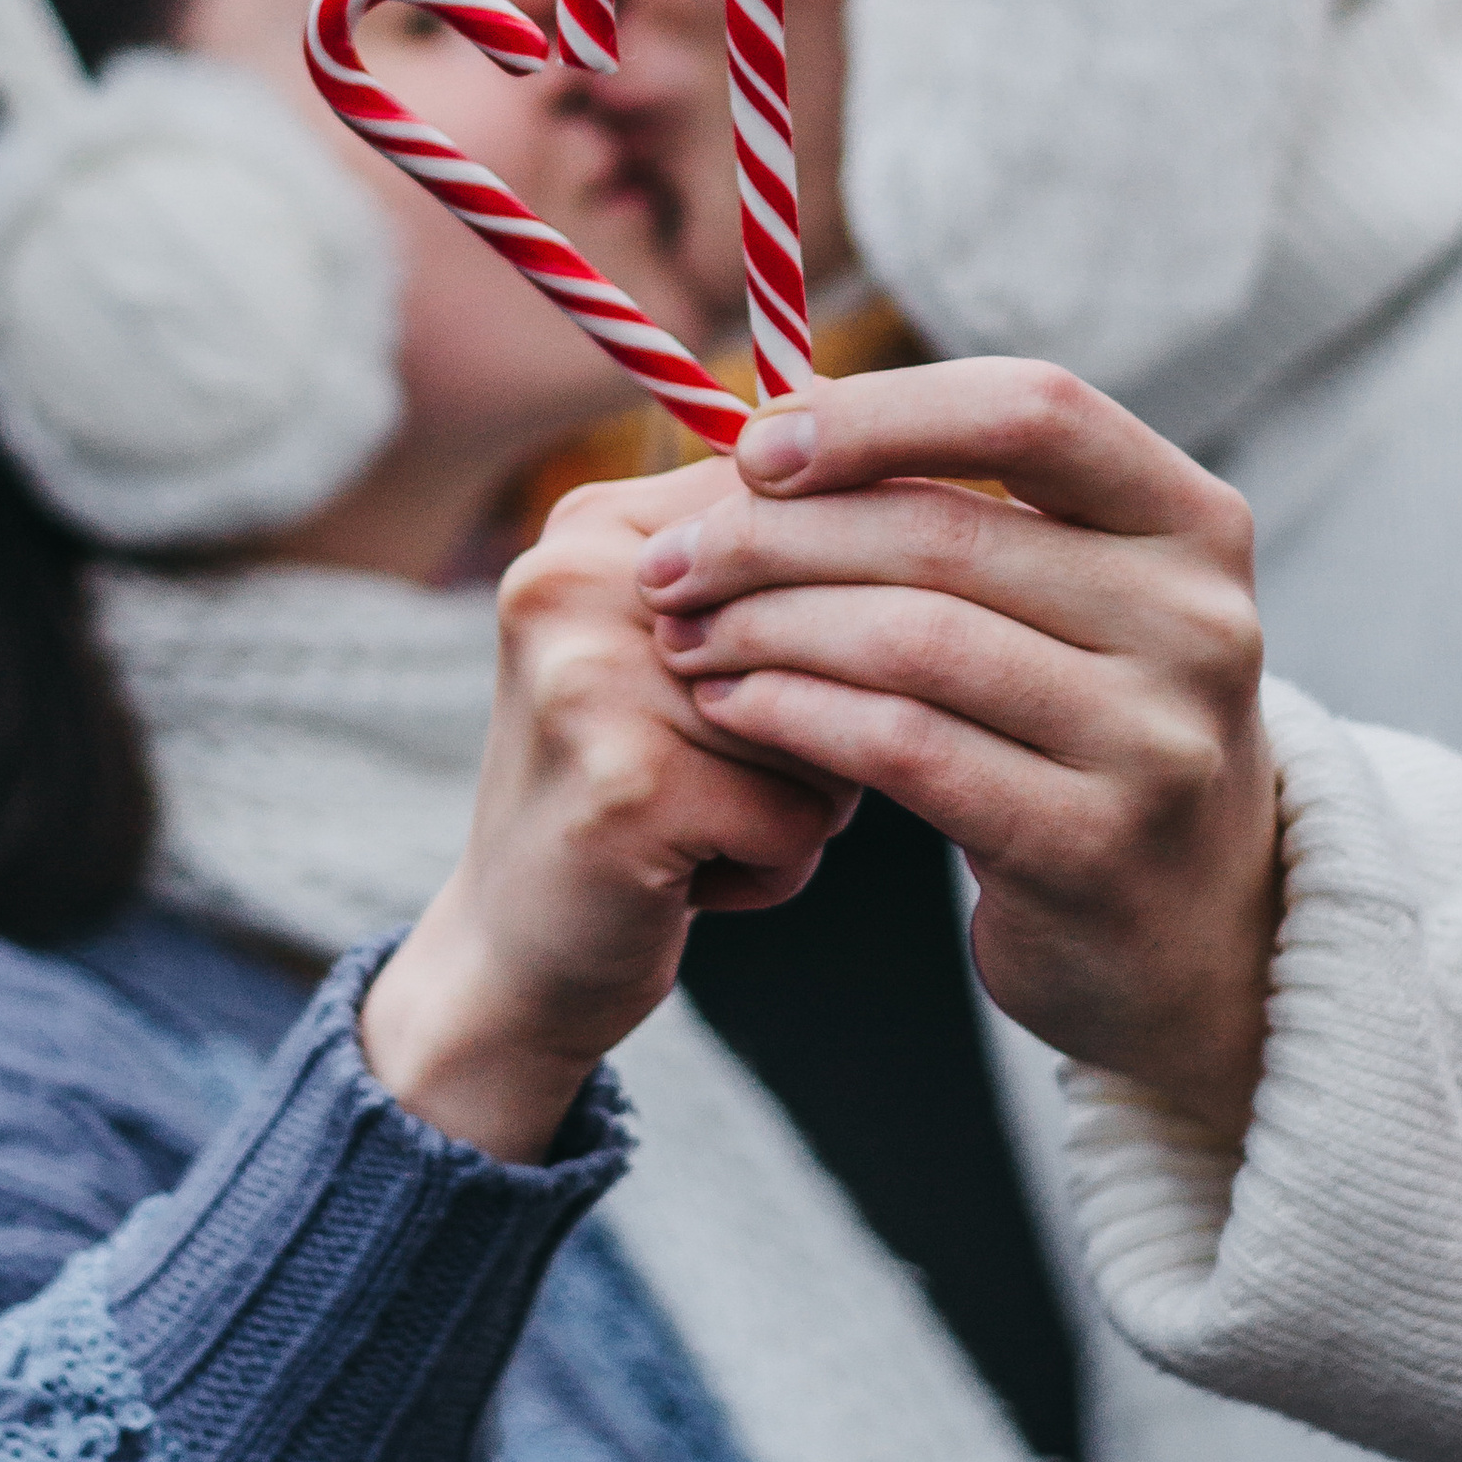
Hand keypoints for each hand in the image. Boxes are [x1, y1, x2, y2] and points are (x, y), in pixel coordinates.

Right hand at [360, 468, 859, 1160]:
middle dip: (824, 714)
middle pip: (830, 620)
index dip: (847, 610)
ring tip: (702, 821)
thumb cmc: (639, 789)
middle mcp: (575, 577)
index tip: (773, 683)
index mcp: (596, 524)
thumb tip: (948, 528)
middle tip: (730, 768)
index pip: (807, 506)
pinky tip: (690, 879)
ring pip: (829, 721)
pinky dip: (776, 866)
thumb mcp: (688, 654)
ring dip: (803, 798)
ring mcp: (591, 678)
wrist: (513, 955)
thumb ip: (780, 577)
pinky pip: (802, 818)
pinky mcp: (627, 785)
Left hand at [634, 365, 1278, 1140]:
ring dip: (769, 628)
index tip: (754, 445)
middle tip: (671, 564)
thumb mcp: (1070, 597)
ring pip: (914, 640)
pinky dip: (798, 713)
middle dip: (775, 537)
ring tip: (687, 634)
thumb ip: (960, 508)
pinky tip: (735, 704)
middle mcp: (1198, 620)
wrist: (1183, 928)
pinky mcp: (1091, 845)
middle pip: (945, 532)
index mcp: (1192, 520)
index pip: (1030, 409)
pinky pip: (905, 749)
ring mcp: (1155, 740)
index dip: (879, 413)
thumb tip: (764, 429)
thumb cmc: (1079, 721)